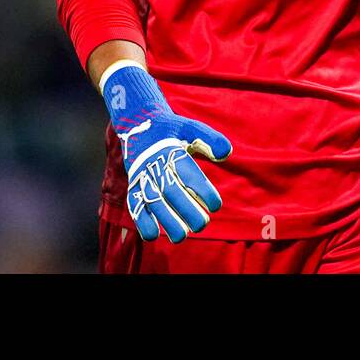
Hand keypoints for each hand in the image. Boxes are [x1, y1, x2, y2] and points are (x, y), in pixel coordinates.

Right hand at [101, 61, 231, 241]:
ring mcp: (141, 176)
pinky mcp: (133, 186)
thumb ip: (210, 139)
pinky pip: (134, 204)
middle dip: (186, 210)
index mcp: (170, 150)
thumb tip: (226, 153)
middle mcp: (154, 164)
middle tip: (203, 224)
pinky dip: (141, 220)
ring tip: (182, 236)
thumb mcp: (191, 128)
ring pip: (153, 201)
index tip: (216, 205)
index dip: (202, 190)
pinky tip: (153, 235)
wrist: (139, 123)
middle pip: (170, 190)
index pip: (188, 172)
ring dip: (166, 220)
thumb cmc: (172, 130)